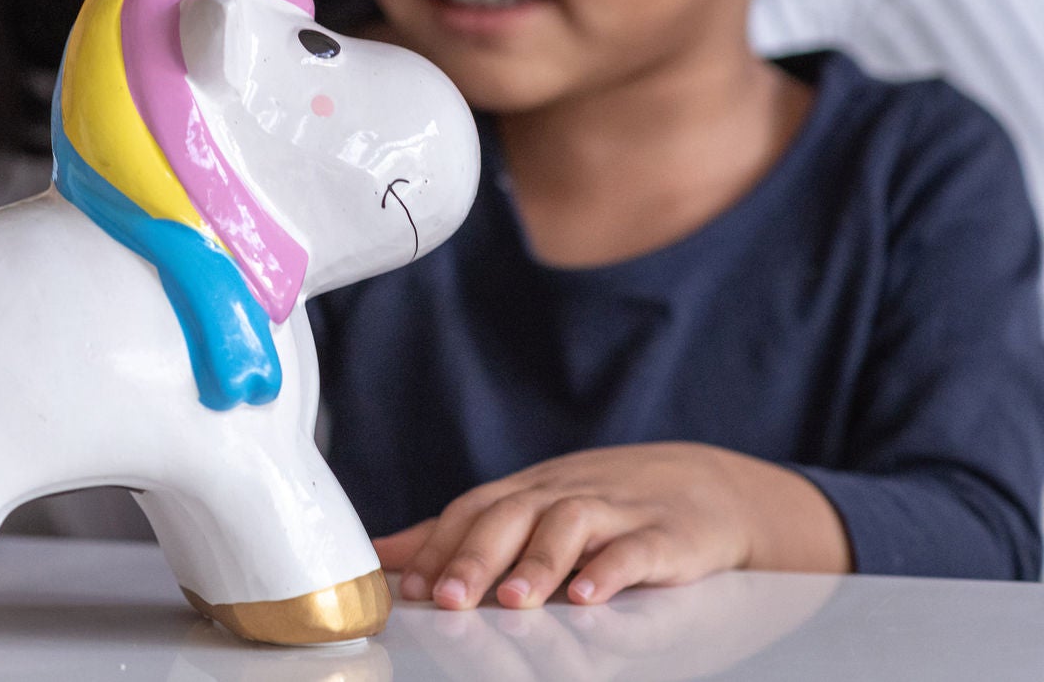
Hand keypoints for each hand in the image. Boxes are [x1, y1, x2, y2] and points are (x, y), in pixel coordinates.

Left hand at [374, 442, 847, 610]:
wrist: (703, 487)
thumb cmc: (599, 506)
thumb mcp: (527, 511)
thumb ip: (456, 534)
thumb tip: (383, 554)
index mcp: (525, 492)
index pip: (472, 510)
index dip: (440, 546)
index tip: (412, 587)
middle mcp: (562, 494)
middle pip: (512, 514)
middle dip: (476, 555)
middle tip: (449, 597)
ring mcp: (614, 512)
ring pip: (569, 526)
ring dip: (539, 563)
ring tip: (515, 600)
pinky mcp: (664, 535)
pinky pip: (635, 549)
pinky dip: (611, 570)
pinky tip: (589, 595)